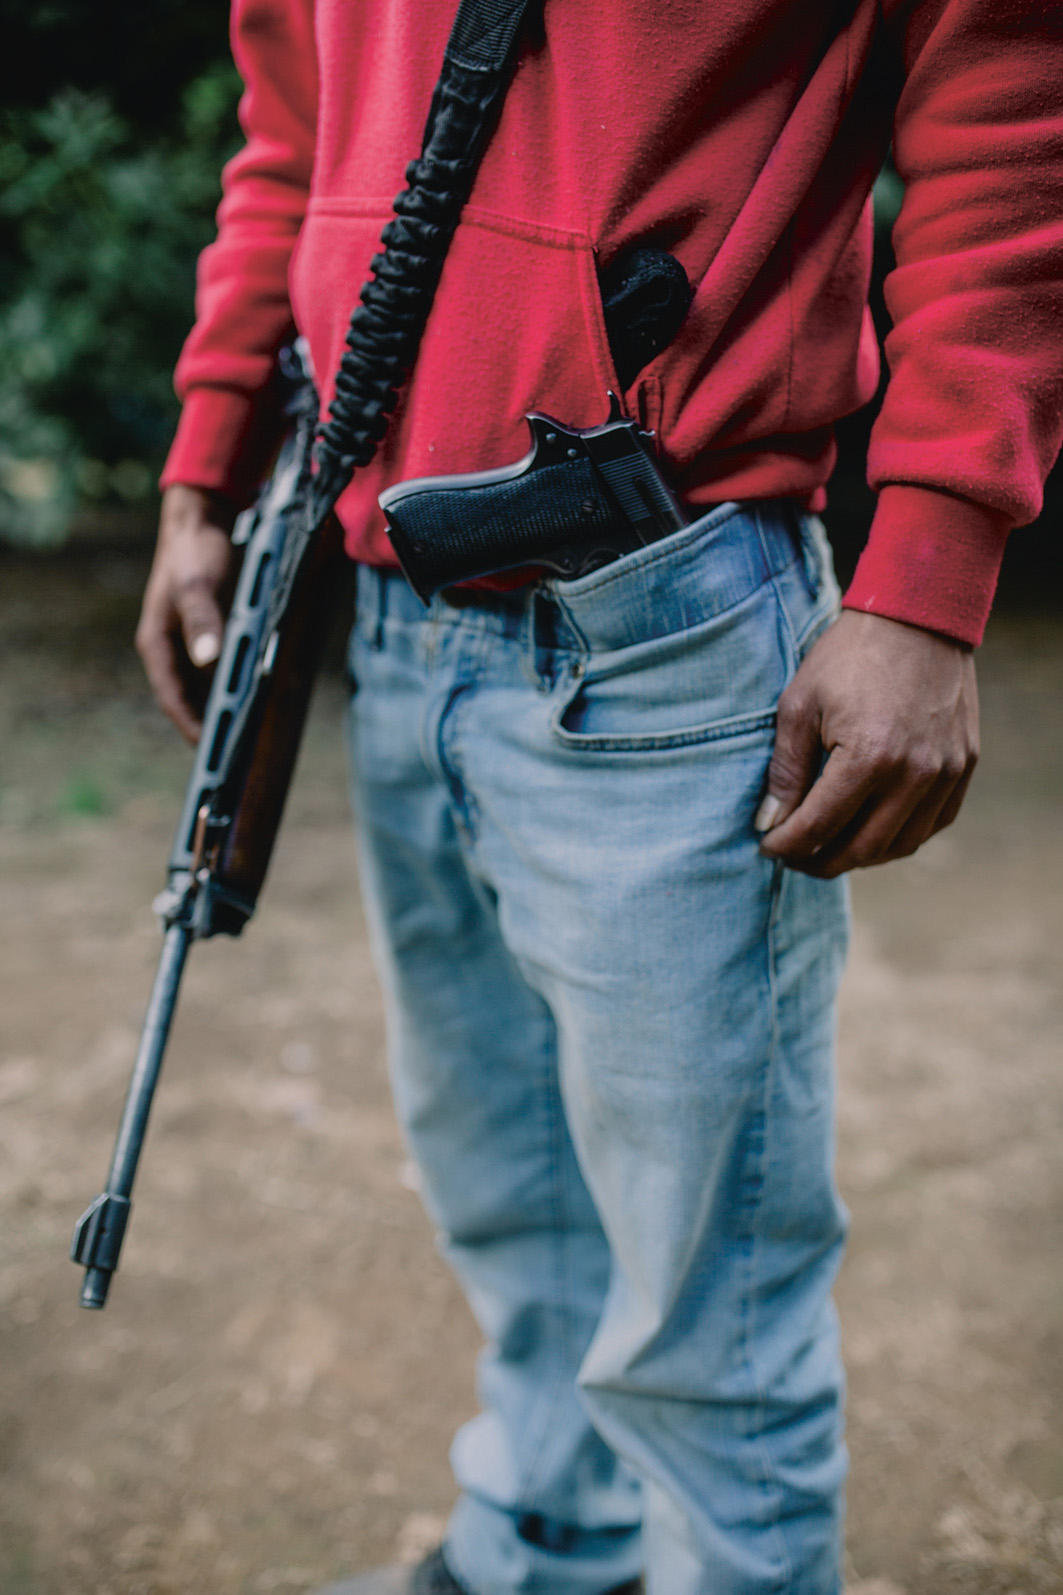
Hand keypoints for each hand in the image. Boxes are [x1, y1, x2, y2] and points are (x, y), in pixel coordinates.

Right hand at [136, 484, 236, 742]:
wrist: (201, 521)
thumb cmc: (195, 554)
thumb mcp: (198, 586)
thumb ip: (204, 622)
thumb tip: (209, 661)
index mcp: (158, 645)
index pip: (173, 699)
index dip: (191, 727)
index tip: (213, 753)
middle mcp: (172, 650)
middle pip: (190, 700)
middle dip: (212, 728)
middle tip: (241, 757)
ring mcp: (190, 645)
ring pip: (206, 689)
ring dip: (225, 711)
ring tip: (254, 739)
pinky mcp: (209, 636)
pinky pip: (222, 673)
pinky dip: (237, 688)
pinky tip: (260, 700)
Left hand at [756, 609, 978, 876]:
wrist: (917, 616)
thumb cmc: (850, 655)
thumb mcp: (799, 704)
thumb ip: (785, 770)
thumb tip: (769, 823)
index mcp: (868, 757)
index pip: (819, 826)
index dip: (787, 845)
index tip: (767, 846)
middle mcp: (914, 774)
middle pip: (861, 849)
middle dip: (820, 862)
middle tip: (794, 857)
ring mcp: (945, 772)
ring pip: (900, 845)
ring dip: (860, 856)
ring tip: (828, 847)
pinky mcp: (963, 765)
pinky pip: (933, 824)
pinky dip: (900, 838)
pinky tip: (872, 830)